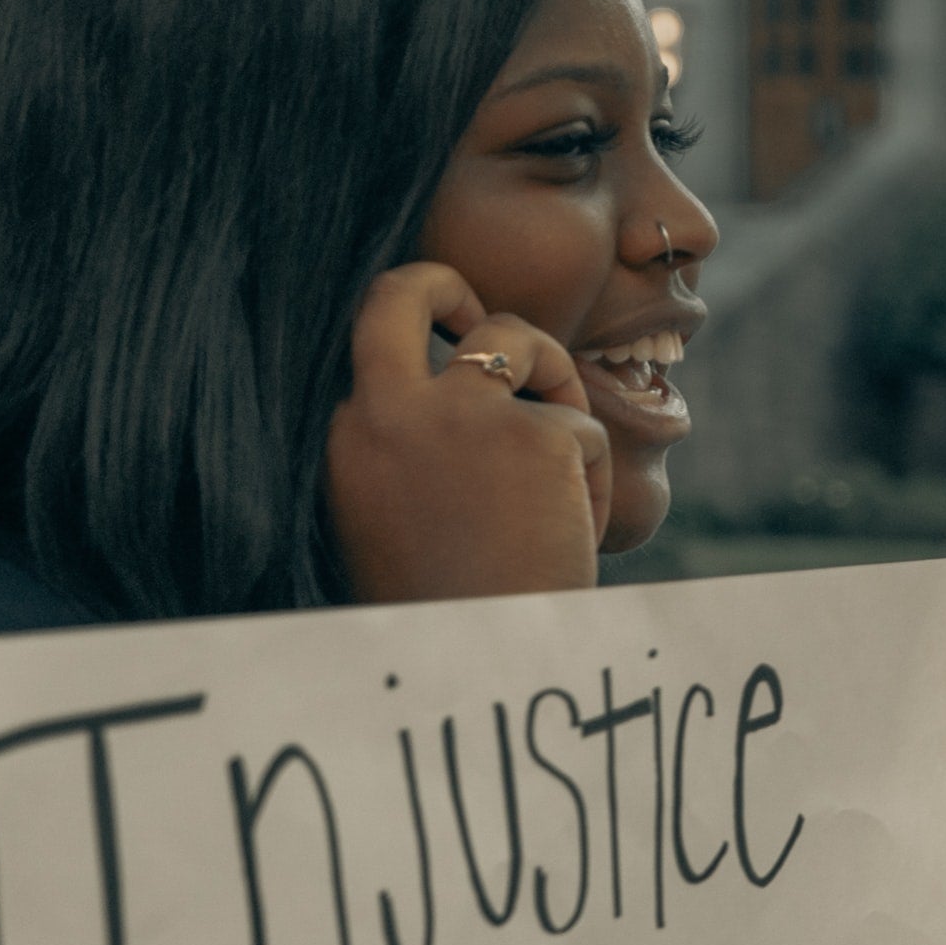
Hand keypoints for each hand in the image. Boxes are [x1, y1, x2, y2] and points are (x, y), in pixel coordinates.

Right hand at [324, 263, 609, 602]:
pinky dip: (595, 479)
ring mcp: (464, 414)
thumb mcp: (392, 514)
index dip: (419, 332)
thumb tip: (460, 387)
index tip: (447, 338)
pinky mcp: (539, 436)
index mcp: (350, 434)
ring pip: (522, 342)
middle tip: (480, 310)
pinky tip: (576, 535)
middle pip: (403, 291)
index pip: (371, 338)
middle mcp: (392, 410)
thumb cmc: (447, 606)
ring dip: (556, 383)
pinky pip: (585, 428)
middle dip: (444, 283)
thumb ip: (410, 445)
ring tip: (567, 465)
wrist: (481, 661)